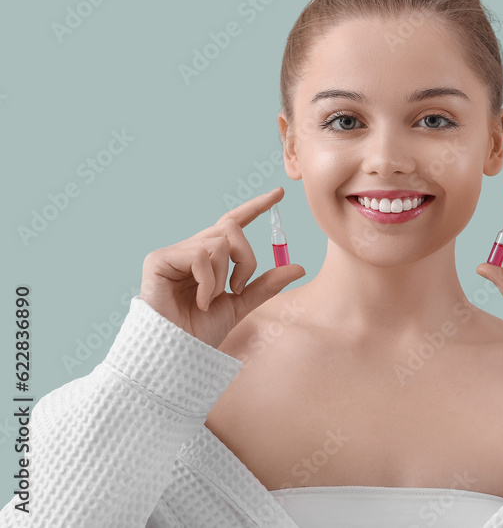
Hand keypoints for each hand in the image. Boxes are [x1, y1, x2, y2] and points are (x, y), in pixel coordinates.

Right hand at [139, 186, 305, 348]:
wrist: (177, 353)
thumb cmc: (202, 331)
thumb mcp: (241, 304)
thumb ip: (266, 285)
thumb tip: (299, 267)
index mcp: (210, 256)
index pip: (234, 222)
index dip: (256, 207)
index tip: (279, 193)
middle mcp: (191, 248)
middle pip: (231, 229)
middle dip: (246, 259)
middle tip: (238, 288)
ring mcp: (173, 253)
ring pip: (218, 242)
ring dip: (224, 276)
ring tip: (212, 299)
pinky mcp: (158, 259)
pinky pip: (199, 254)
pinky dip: (209, 281)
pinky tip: (200, 301)